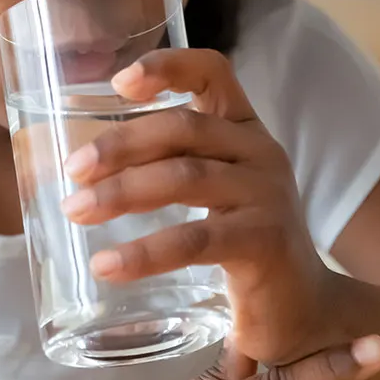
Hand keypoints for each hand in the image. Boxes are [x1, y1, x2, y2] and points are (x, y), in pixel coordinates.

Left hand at [61, 48, 334, 364]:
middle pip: (183, 128)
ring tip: (77, 210)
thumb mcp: (213, 194)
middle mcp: (261, 153)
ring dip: (122, 192)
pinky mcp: (266, 243)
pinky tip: (107, 266)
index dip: (168, 66)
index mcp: (244, 131)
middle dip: (120, 144)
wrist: (306, 312)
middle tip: (74, 170)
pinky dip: (145, 252)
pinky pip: (194, 239)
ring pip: (184, 177)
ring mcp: (268, 196)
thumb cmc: (244, 246)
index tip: (119, 82)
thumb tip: (79, 171)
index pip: (213, 73)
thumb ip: (167, 168)